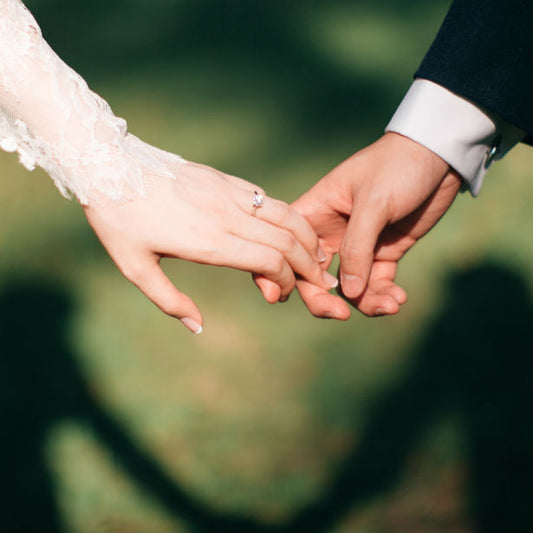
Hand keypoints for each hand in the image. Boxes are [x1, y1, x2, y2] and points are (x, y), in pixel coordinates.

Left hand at [84, 157, 337, 332]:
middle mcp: (226, 215)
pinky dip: (286, 216)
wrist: (107, 164)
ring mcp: (227, 193)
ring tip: (317, 255)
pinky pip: (266, 198)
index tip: (281, 294)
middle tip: (321, 281)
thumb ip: (169, 301)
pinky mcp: (224, 179)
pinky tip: (289, 229)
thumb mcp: (134, 267)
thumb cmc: (118, 220)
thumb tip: (198, 327)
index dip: (287, 281)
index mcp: (208, 242)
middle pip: (288, 240)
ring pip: (285, 215)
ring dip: (307, 237)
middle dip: (310, 265)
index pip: (270, 261)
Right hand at [290, 132, 461, 318]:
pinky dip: (384, 295)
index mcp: (315, 213)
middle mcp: (331, 233)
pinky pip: (376, 283)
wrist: (439, 155)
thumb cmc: (397, 167)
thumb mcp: (374, 203)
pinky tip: (399, 299)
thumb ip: (357, 247)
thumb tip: (347, 293)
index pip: (287, 247)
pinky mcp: (384, 252)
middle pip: (313, 276)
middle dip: (324, 300)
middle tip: (342, 315)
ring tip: (390, 305)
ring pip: (348, 287)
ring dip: (365, 302)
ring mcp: (358, 245)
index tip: (286, 296)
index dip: (282, 272)